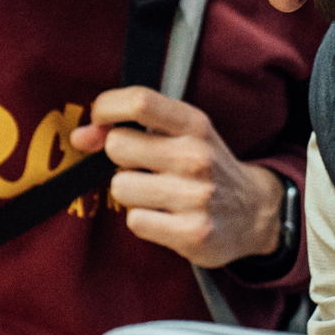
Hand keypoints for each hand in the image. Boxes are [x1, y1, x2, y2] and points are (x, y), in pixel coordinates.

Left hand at [70, 87, 286, 269]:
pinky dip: (143, 220)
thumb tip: (79, 137)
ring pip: (120, 187)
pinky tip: (166, 217)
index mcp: (194, 124)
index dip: (106, 108)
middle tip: (144, 167)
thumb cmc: (204, 168)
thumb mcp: (180, 135)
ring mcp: (196, 196)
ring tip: (157, 194)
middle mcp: (197, 156)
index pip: (139, 101)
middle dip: (119, 158)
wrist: (255, 213)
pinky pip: (135, 221)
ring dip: (131, 193)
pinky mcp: (192, 233)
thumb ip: (130, 127)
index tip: (100, 121)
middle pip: (117, 146)